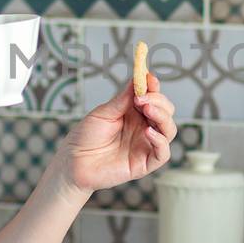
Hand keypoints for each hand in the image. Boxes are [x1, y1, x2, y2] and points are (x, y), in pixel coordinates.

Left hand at [57, 73, 177, 194]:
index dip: (154, 88)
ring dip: (162, 117)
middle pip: (166, 112)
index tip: (149, 78)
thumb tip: (138, 79)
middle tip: (143, 98)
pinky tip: (148, 131)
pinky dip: (160, 141)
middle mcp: (143, 128)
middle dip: (159, 101)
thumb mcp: (103, 113)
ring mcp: (145, 145)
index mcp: (134, 114)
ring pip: (169, 130)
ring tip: (147, 109)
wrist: (73, 161)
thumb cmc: (85, 137)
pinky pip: (163, 153)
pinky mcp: (145, 163)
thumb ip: (123, 99)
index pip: (153, 98)